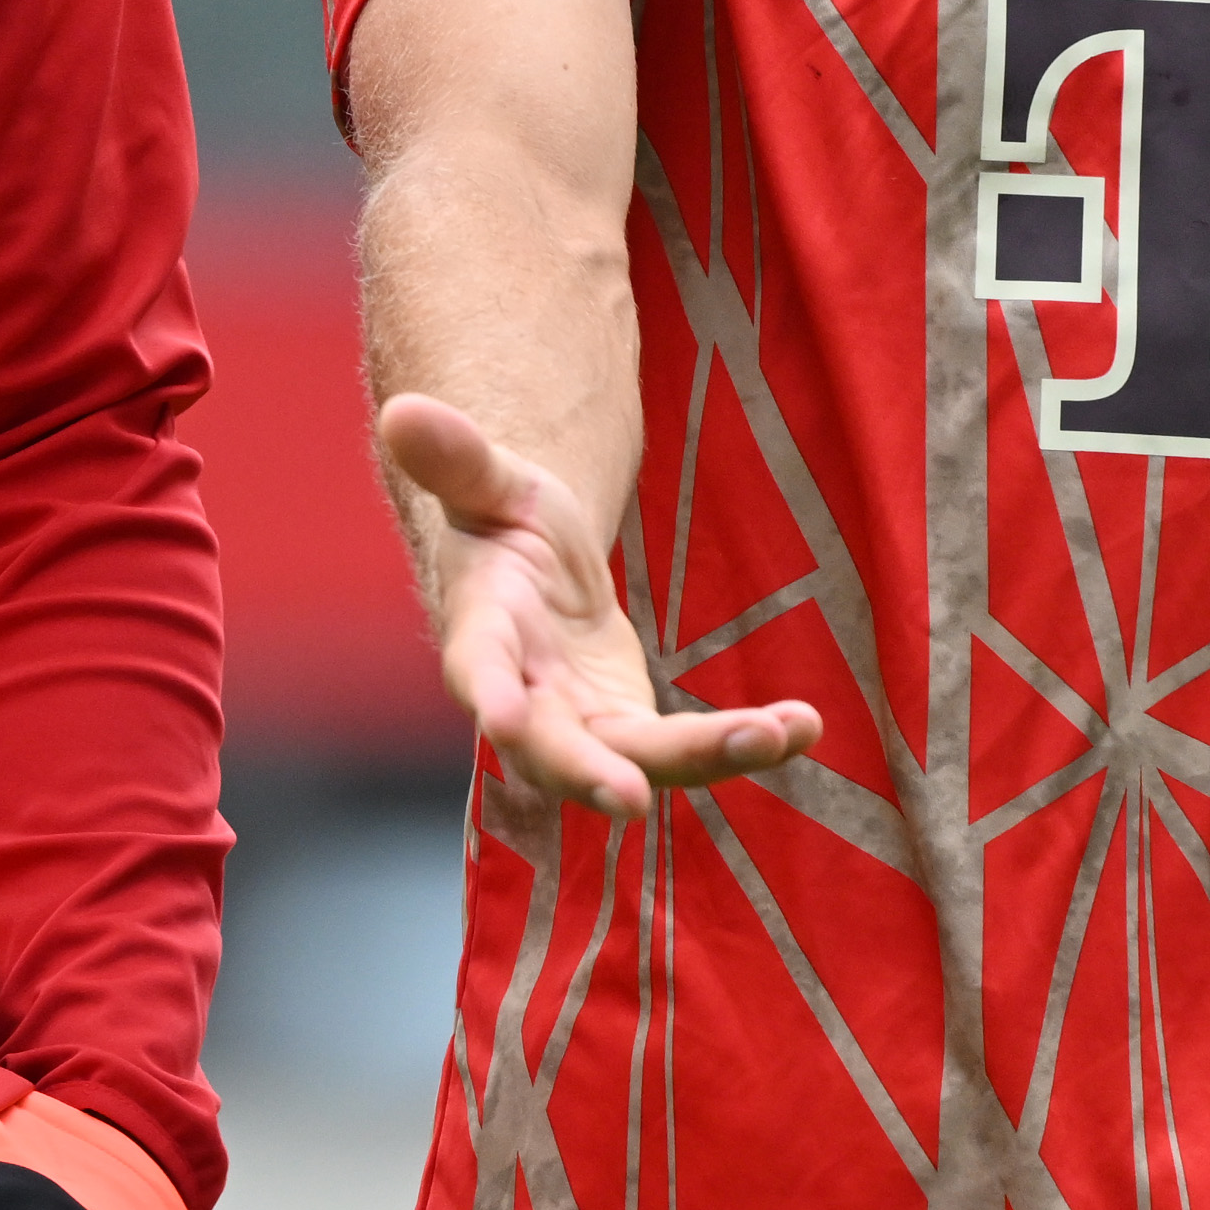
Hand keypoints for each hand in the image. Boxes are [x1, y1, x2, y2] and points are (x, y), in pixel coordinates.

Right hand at [372, 391, 819, 818]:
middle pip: (555, 749)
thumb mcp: (487, 481)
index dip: (489, 696)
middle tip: (633, 798)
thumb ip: (455, 459)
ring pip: (640, 761)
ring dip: (706, 756)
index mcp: (482, 634)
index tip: (502, 723)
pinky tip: (806, 725)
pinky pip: (693, 751)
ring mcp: (582, 728)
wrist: (534, 569)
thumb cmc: (501, 522)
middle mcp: (526, 701)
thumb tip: (402, 410)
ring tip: (776, 733)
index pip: (477, 670)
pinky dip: (749, 741)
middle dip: (592, 773)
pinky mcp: (633, 735)